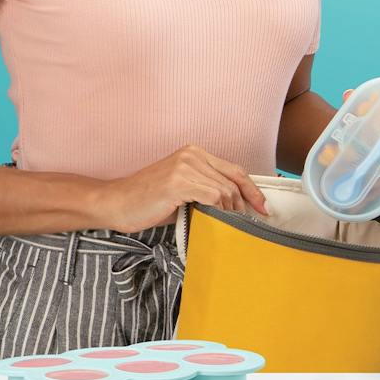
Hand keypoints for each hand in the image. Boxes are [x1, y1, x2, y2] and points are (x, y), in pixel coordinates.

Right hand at [98, 144, 266, 233]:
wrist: (116, 204)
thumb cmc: (147, 202)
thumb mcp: (183, 192)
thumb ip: (206, 192)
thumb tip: (234, 207)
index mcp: (194, 153)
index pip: (234, 170)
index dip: (252, 190)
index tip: (263, 208)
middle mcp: (191, 155)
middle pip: (234, 179)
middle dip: (247, 203)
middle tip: (251, 222)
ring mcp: (185, 166)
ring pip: (225, 190)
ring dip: (232, 211)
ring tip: (230, 226)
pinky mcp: (178, 182)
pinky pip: (212, 197)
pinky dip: (219, 212)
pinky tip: (216, 222)